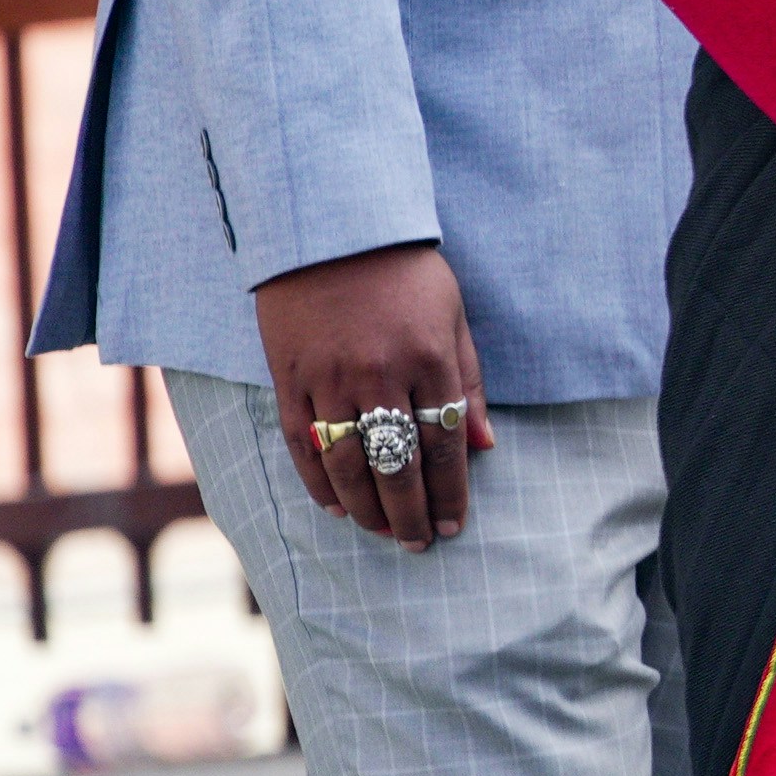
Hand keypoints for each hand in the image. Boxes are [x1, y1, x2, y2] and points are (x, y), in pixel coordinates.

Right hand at [253, 243, 488, 545]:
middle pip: (396, 464)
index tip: (453, 525)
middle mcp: (380, 375)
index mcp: (429, 359)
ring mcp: (329, 379)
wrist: (331, 231)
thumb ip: (468, 383)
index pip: (443, 444)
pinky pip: (301, 444)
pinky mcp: (289, 378)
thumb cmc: (406, 274)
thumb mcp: (455, 318)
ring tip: (381, 532)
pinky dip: (317, 482)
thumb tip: (485, 446)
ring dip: (365, 507)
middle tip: (418, 544)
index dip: (449, 492)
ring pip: (347, 463)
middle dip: (410, 512)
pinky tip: (336, 507)